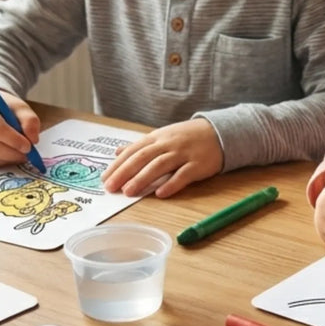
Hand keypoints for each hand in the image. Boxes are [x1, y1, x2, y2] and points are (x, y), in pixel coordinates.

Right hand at [0, 89, 40, 166]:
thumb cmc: (3, 108)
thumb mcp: (19, 108)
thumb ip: (29, 120)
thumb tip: (33, 140)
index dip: (14, 140)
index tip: (28, 146)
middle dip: (11, 153)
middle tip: (27, 155)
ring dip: (7, 160)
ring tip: (19, 155)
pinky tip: (8, 156)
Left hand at [103, 118, 222, 196]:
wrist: (220, 132)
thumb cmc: (187, 137)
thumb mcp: (162, 136)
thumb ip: (140, 145)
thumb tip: (118, 152)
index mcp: (157, 137)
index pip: (133, 151)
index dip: (118, 165)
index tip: (104, 178)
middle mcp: (168, 144)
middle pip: (143, 158)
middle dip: (125, 172)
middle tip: (111, 187)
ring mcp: (184, 153)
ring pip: (160, 165)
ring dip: (143, 178)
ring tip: (129, 192)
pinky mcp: (198, 164)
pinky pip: (183, 175)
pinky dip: (171, 184)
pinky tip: (160, 194)